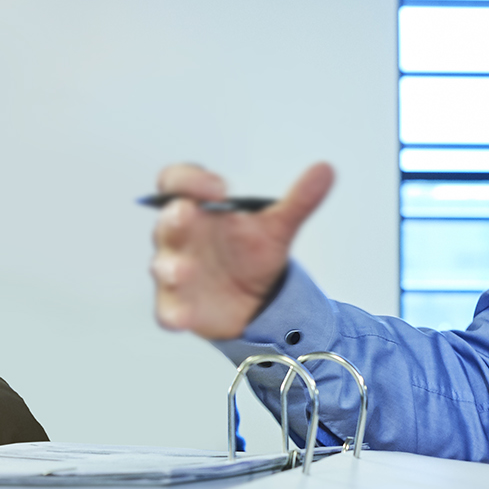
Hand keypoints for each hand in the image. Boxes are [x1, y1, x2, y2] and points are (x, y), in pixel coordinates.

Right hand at [150, 161, 333, 339]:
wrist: (255, 301)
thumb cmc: (251, 255)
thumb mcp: (277, 227)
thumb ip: (299, 200)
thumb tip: (326, 170)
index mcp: (198, 208)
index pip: (179, 182)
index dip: (191, 180)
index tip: (219, 187)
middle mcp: (180, 237)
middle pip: (168, 221)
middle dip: (175, 218)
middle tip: (187, 213)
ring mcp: (176, 271)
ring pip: (162, 265)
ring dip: (171, 266)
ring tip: (183, 270)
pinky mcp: (177, 306)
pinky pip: (167, 310)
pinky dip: (171, 314)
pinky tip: (182, 319)